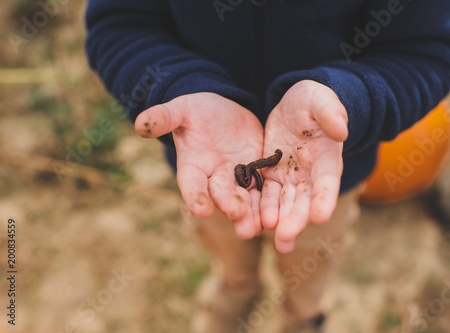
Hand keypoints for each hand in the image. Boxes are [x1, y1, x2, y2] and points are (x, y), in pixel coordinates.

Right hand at [135, 93, 263, 238]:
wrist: (222, 111)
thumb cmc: (196, 111)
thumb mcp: (181, 110)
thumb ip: (164, 117)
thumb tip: (139, 124)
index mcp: (193, 165)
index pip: (192, 185)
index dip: (196, 197)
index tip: (201, 210)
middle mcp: (214, 177)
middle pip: (222, 195)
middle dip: (231, 207)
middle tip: (241, 220)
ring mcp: (237, 177)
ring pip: (245, 199)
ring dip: (251, 214)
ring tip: (259, 228)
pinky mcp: (257, 172)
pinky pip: (263, 189)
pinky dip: (268, 202)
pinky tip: (277, 214)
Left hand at [260, 80, 347, 252]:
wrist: (293, 107)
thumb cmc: (311, 101)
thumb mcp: (320, 100)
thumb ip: (330, 112)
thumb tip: (342, 130)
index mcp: (327, 157)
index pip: (327, 180)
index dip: (324, 198)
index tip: (320, 217)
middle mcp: (311, 174)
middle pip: (304, 200)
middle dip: (296, 219)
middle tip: (285, 238)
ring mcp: (290, 178)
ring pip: (285, 203)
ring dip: (280, 222)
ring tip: (277, 242)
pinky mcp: (272, 176)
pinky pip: (266, 195)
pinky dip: (262, 210)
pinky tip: (256, 224)